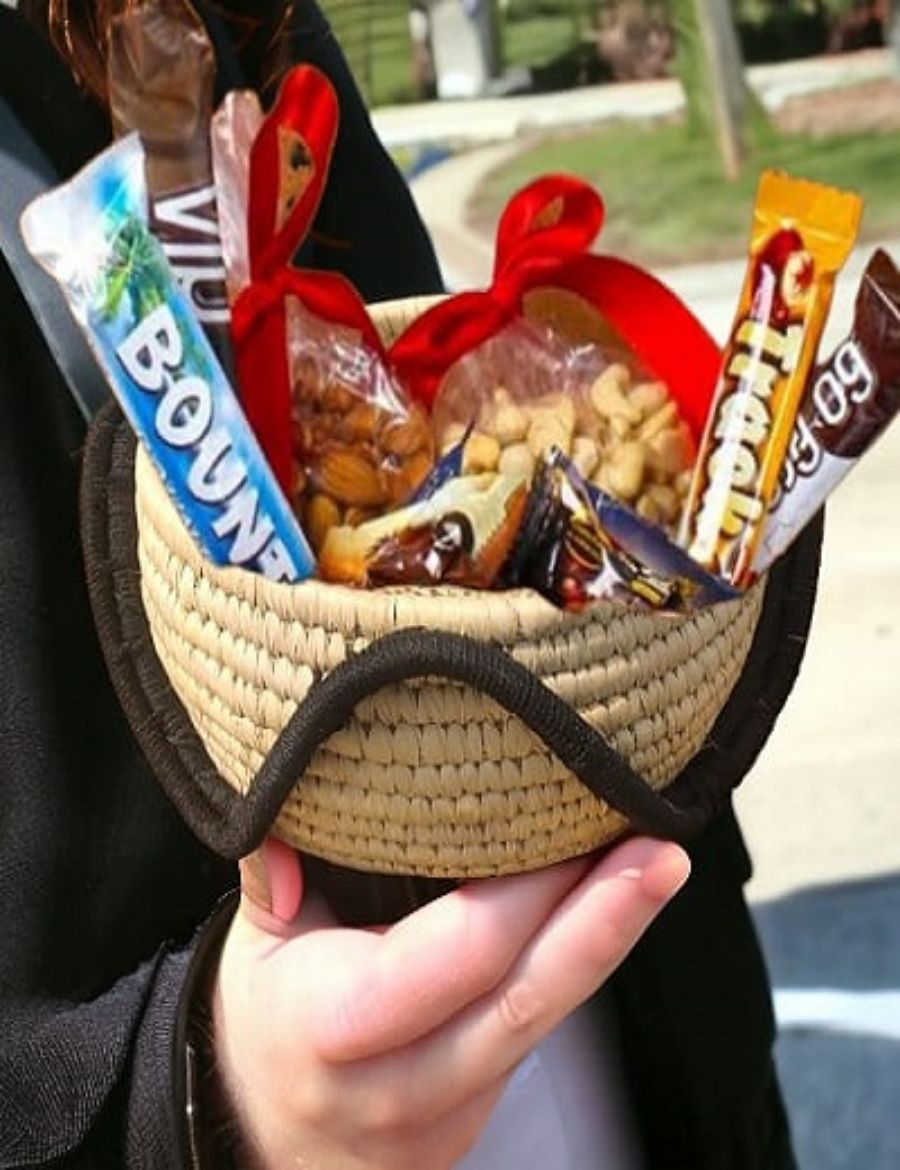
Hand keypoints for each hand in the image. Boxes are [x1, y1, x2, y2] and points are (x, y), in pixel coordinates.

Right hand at [212, 834, 689, 1169]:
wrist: (259, 1137)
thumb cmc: (262, 1019)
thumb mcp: (250, 946)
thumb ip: (267, 880)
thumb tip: (273, 823)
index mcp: (334, 1029)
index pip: (454, 959)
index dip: (523, 897)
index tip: (573, 830)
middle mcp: (397, 1087)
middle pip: (521, 1004)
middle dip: (602, 922)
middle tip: (661, 851)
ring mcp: (443, 1120)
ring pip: (541, 1027)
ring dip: (604, 944)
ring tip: (656, 868)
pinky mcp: (473, 1125)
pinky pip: (534, 1041)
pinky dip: (573, 974)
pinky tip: (607, 913)